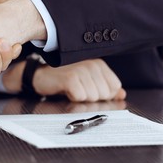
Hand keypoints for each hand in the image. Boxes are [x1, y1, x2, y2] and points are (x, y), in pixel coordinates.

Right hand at [3, 59, 125, 101]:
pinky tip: (66, 90)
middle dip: (91, 97)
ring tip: (71, 89)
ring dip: (81, 98)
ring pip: (92, 97)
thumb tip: (121, 94)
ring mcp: (81, 70)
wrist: (41, 76)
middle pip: (104, 94)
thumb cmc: (64, 79)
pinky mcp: (70, 78)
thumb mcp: (88, 81)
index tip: (89, 89)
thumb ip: (106, 87)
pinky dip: (72, 98)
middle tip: (78, 90)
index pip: (114, 87)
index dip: (103, 94)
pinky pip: (80, 97)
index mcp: (99, 64)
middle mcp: (92, 64)